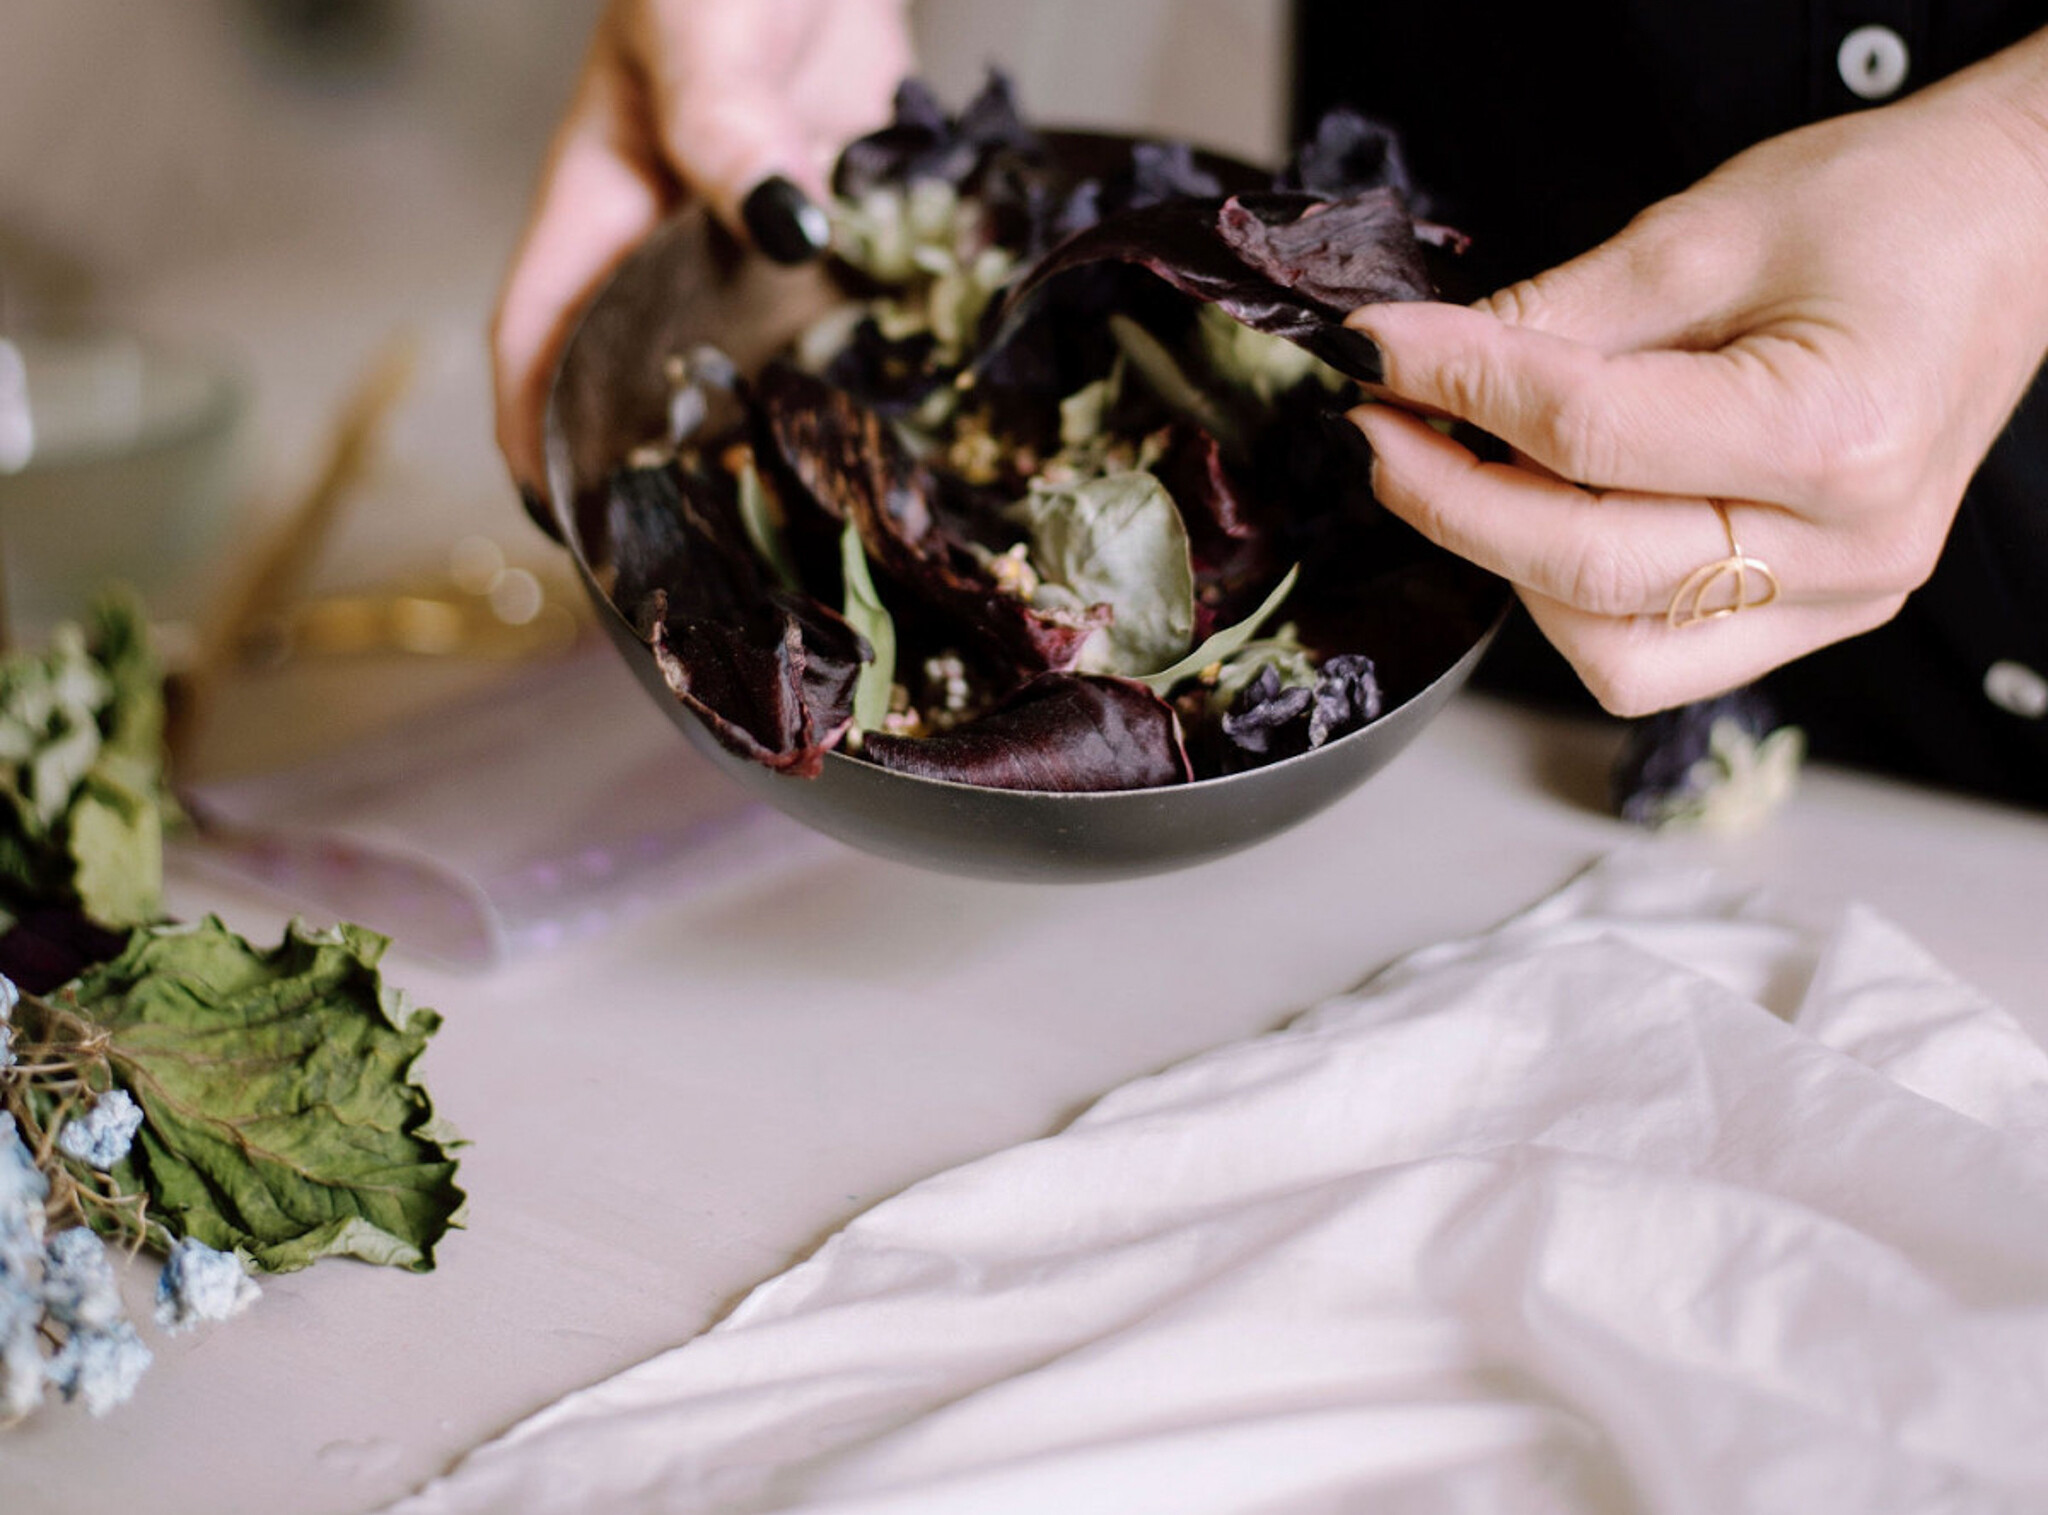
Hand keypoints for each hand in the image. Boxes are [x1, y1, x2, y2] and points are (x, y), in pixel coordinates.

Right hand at [492, 0, 911, 498]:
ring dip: (759, 439)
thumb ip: (727, 134)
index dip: (536, 435)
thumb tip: (786, 230)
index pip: (539, 337)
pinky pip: (830, 325)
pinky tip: (889, 439)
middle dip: (655, 469)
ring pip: (740, 369)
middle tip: (699, 568)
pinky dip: (848, 378)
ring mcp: (751, 247)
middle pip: (641, 379)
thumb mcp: (701, 39)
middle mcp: (668, 245)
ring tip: (797, 534)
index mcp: (597, 205)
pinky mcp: (830, 235)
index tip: (561, 526)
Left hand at [1346, 30, 2047, 714]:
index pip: (1586, 437)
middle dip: (1453, 500)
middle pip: (1584, 569)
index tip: (1379, 355)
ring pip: (1612, 650)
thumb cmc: (1894, 214)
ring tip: (1485, 468)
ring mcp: (1841, 599)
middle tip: (1387, 431)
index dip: (1457, 390)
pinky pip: (1658, 654)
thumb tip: (1423, 364)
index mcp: (1834, 436)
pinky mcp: (1820, 617)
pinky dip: (1580, 597)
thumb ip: (1556, 315)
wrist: (2011, 234)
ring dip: (1515, 565)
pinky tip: (1560, 513)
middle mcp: (1850, 547)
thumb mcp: (1709, 230)